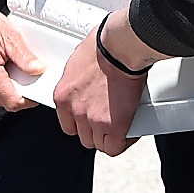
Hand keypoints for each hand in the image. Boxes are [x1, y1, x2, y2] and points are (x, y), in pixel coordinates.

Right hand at [0, 6, 40, 111]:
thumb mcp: (10, 35)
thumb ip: (25, 57)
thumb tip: (38, 70)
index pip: (12, 101)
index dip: (29, 100)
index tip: (38, 93)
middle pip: (6, 101)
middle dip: (19, 91)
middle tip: (25, 74)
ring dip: (8, 88)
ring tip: (9, 68)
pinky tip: (0, 70)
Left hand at [52, 17, 144, 156]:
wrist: (120, 47)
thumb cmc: (105, 45)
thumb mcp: (80, 63)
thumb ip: (81, 81)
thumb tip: (90, 82)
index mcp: (63, 95)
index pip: (68, 123)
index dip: (82, 123)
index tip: (92, 119)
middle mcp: (75, 110)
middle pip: (83, 135)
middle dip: (97, 131)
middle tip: (110, 120)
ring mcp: (93, 119)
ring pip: (99, 143)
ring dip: (110, 136)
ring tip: (122, 125)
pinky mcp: (113, 125)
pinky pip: (114, 147)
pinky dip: (123, 142)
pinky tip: (129, 132)